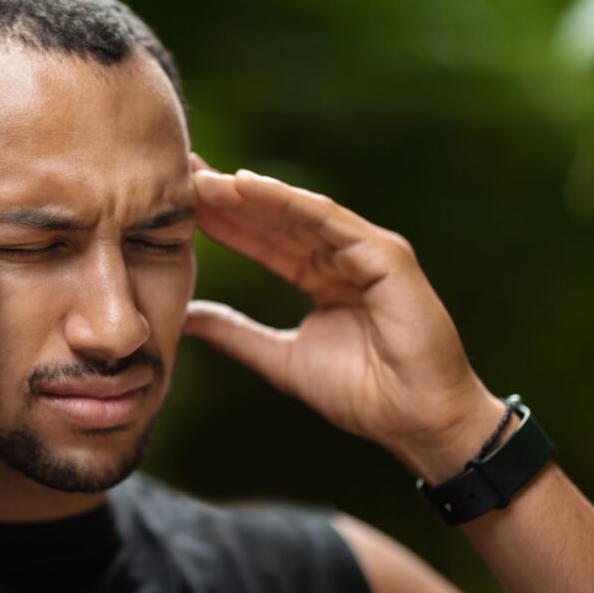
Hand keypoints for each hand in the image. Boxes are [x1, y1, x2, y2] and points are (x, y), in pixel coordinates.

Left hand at [184, 159, 502, 478]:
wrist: (415, 421)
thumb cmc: (362, 394)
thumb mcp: (280, 360)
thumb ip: (236, 335)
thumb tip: (186, 319)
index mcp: (321, 277)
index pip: (263, 240)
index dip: (222, 222)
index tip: (177, 204)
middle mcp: (341, 256)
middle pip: (275, 219)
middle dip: (227, 196)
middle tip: (180, 171)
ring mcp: (365, 251)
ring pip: (296, 213)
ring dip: (248, 192)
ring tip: (203, 177)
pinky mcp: (384, 254)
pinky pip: (328, 221)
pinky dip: (288, 200)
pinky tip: (248, 185)